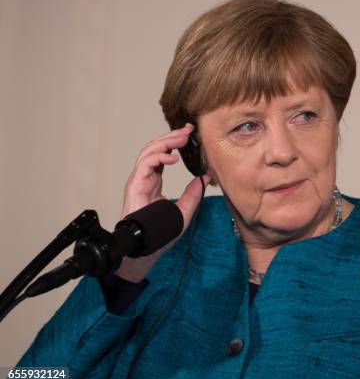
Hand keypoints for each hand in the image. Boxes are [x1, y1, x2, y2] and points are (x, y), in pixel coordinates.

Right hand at [115, 124, 209, 281]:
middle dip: (172, 136)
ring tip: (182, 138)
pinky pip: (145, 164)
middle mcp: (145, 177)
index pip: (164, 155)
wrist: (144, 248)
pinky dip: (159, 157)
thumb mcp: (183, 211)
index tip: (191, 134)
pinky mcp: (134, 184)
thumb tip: (206, 177)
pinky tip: (173, 158)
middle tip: (189, 130)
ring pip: (148, 151)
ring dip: (166, 142)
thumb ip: (193, 195)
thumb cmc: (159, 233)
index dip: (176, 143)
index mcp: (154, 180)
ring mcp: (138, 180)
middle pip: (156, 148)